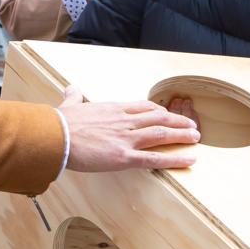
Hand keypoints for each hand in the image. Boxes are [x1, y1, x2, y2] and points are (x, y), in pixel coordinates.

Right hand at [59, 86, 199, 171]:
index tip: (167, 114)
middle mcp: (124, 121)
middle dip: (177, 121)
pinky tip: (189, 159)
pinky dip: (175, 158)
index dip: (159, 111)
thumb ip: (74, 96)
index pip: (143, 107)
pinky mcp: (124, 157)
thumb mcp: (69, 104)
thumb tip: (71, 88)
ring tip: (196, 138)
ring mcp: (126, 138)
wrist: (54, 136)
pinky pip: (155, 158)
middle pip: (158, 117)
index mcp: (113, 109)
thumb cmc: (59, 123)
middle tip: (191, 126)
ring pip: (161, 134)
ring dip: (182, 135)